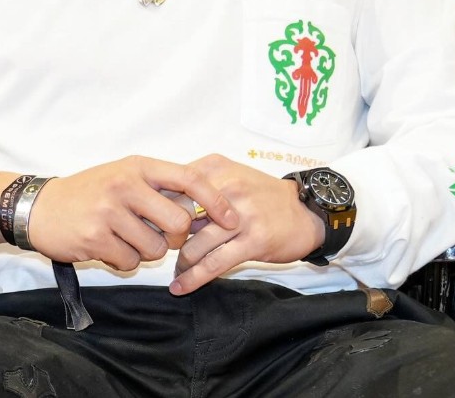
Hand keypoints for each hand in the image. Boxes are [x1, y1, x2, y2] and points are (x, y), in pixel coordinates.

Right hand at [26, 155, 237, 271]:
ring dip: (147, 250)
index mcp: (139, 166)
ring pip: (157, 247)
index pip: (190, 178)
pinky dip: (125, 260)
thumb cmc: (90, 191)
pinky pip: (131, 262)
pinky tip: (108, 246)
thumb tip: (200, 206)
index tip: (232, 218)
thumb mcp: (124, 175)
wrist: (41, 207)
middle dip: (176, 237)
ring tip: (125, 236)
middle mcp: (127, 184)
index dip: (216, 200)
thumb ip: (158, 186)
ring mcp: (110, 211)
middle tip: (158, 233)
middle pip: (180, 222)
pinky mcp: (96, 237)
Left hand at [170, 154, 323, 295]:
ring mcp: (241, 215)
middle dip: (167, 236)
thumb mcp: (230, 175)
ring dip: (180, 261)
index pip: (174, 188)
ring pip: (195, 244)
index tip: (149, 223)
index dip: (157, 208)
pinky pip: (214, 264)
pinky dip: (193, 279)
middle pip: (180, 216)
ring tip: (176, 268)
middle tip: (160, 248)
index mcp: (217, 168)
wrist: (306, 212)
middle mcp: (228, 187)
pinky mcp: (253, 241)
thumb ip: (198, 184)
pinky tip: (179, 287)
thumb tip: (160, 202)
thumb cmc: (262, 195)